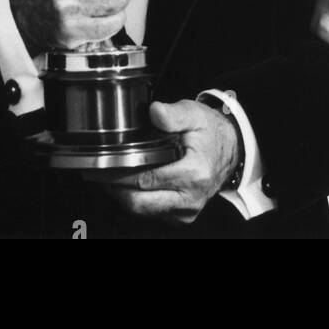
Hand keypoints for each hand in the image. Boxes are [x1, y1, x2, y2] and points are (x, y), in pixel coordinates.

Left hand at [95, 100, 239, 223]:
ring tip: (107, 177)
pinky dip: (138, 199)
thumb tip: (155, 112)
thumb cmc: (211, 132)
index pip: (145, 179)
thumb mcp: (194, 114)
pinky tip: (127, 184)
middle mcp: (190, 198)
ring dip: (123, 196)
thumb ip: (173, 114)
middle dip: (114, 190)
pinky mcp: (183, 215)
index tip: (101, 166)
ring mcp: (187, 210)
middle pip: (140, 203)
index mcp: (193, 174)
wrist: (232, 149)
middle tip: (96, 174)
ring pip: (144, 210)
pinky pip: (153, 212)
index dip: (119, 174)